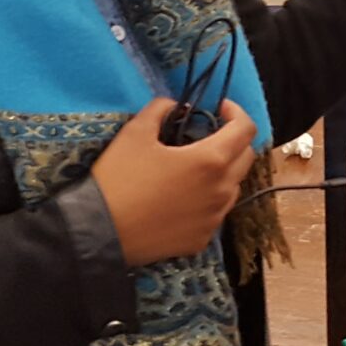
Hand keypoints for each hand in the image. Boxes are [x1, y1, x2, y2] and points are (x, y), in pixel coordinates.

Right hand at [89, 100, 258, 267]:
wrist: (99, 231)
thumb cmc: (119, 178)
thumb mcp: (135, 132)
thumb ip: (160, 109)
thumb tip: (175, 105)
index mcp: (211, 160)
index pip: (246, 129)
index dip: (237, 112)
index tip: (219, 108)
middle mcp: (221, 191)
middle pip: (246, 158)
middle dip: (234, 140)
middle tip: (208, 135)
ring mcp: (213, 219)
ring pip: (232, 188)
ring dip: (222, 172)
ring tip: (193, 168)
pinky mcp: (201, 240)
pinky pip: (214, 214)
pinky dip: (205, 200)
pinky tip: (180, 198)